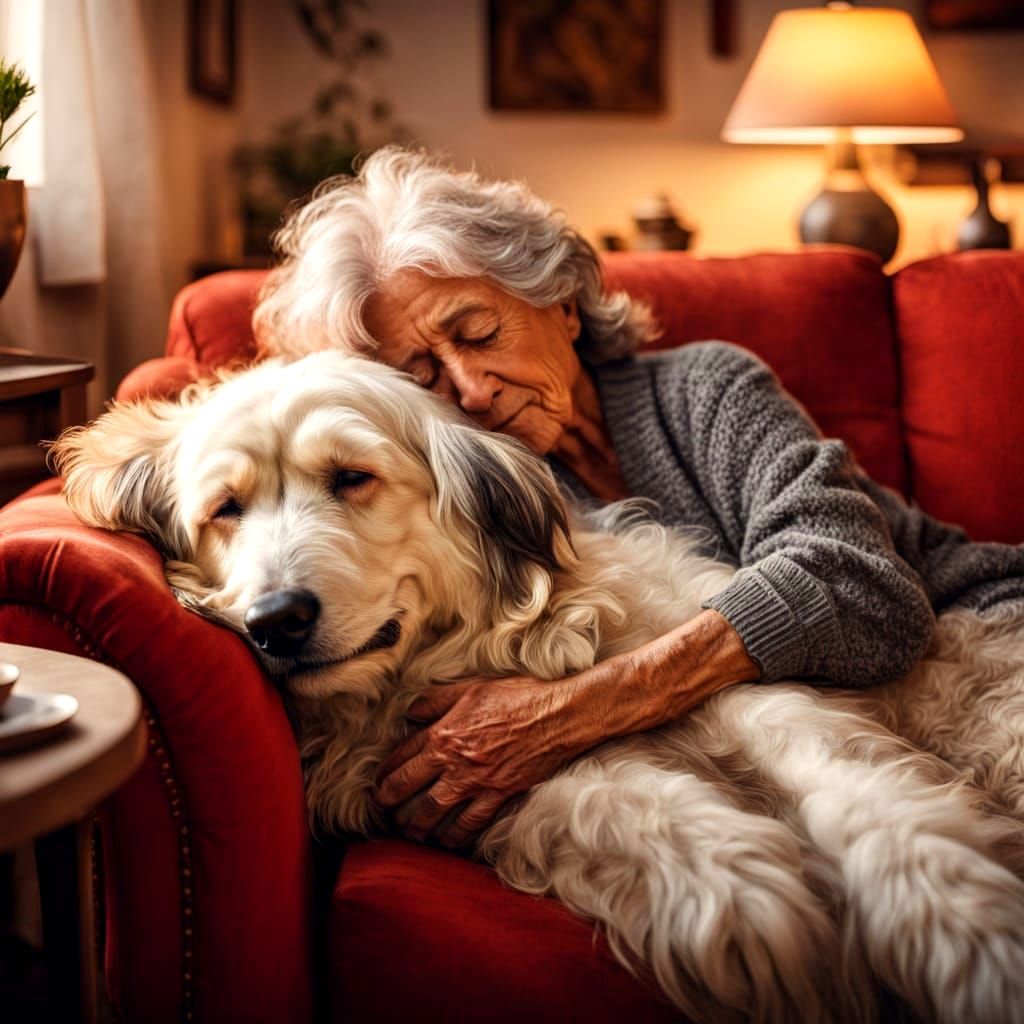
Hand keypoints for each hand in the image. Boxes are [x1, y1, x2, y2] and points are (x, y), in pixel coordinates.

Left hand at [374, 674, 587, 848]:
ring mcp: (475, 781)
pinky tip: (447, 842)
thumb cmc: (518, 696)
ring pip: (433, 812)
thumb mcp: (471, 687)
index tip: (380, 780)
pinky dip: (454, 837)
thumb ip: (436, 700)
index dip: (386, 770)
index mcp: (444, 731)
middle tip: (382, 811)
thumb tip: (410, 713)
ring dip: (417, 826)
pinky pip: (469, 824)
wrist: (558, 716)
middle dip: (389, 801)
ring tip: (410, 833)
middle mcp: (453, 760)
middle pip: (408, 788)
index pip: (403, 754)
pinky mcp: (497, 796)